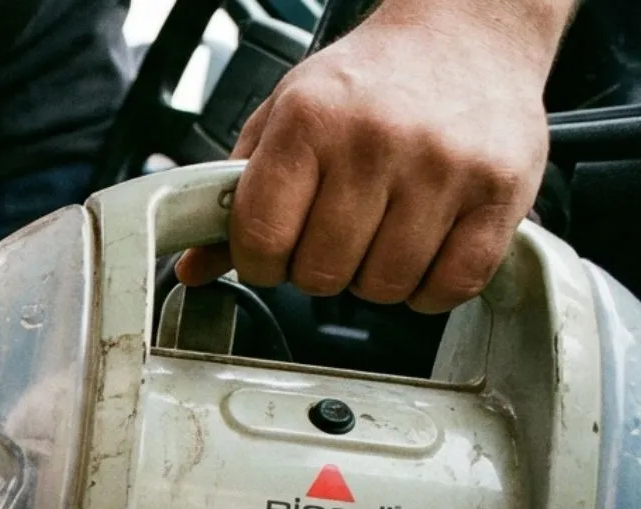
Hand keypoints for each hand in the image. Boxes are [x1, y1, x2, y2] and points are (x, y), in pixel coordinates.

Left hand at [177, 1, 562, 313]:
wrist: (465, 32)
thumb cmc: (367, 81)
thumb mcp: (283, 119)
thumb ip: (235, 195)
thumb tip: (193, 269)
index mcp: (309, 121)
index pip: (261, 237)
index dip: (260, 260)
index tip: (273, 250)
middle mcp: (377, 140)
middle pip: (322, 273)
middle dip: (318, 268)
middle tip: (334, 235)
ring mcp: (445, 166)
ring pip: (385, 287)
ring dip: (374, 279)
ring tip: (381, 234)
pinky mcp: (502, 190)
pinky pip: (454, 285)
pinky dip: (431, 288)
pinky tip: (423, 252)